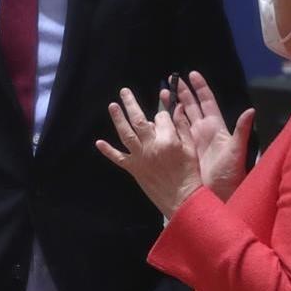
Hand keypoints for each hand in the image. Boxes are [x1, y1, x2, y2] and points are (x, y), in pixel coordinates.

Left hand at [96, 87, 202, 218]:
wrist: (182, 199)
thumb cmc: (190, 173)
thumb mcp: (191, 148)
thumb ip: (183, 127)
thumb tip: (177, 107)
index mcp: (167, 139)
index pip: (160, 117)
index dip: (162, 111)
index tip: (163, 110)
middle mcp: (151, 146)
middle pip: (138, 120)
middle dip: (130, 103)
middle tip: (124, 91)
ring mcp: (140, 157)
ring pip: (126, 134)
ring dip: (118, 119)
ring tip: (112, 106)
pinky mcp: (133, 169)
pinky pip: (118, 158)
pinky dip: (108, 150)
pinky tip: (99, 142)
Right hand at [175, 71, 254, 201]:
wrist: (219, 196)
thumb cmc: (230, 174)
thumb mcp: (236, 152)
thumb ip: (241, 131)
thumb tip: (250, 110)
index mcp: (216, 128)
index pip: (207, 102)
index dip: (200, 88)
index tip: (192, 74)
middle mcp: (203, 132)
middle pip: (191, 107)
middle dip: (182, 92)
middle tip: (171, 80)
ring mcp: (191, 141)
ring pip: (180, 118)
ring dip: (171, 105)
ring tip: (162, 93)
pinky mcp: (182, 151)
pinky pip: (173, 134)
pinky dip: (165, 125)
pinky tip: (155, 119)